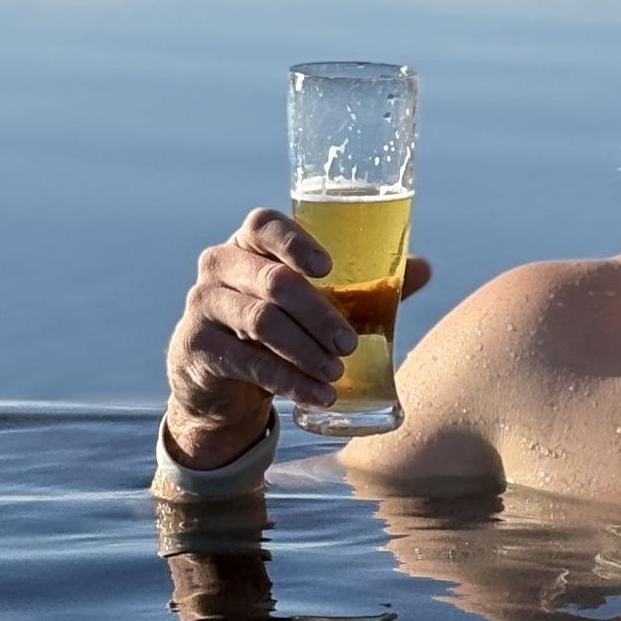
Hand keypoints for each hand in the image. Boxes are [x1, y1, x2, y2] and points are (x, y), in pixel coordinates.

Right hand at [164, 207, 431, 467]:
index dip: (295, 241)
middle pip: (273, 281)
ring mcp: (202, 305)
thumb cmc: (279, 327)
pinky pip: (247, 362)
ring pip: (260, 321)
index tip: (328, 268)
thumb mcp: (317, 305)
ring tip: (338, 372)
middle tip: (350, 343)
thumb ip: (366, 286)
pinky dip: (288, 380)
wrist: (222, 382)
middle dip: (320, 313)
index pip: (265, 225)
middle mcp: (219, 265)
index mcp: (250, 245)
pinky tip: (318, 395)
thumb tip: (424, 267)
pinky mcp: (195, 347)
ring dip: (306, 350)